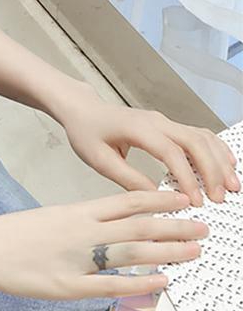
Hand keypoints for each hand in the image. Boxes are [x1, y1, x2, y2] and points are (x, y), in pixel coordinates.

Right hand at [0, 189, 207, 299]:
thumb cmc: (14, 233)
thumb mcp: (51, 217)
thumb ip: (82, 221)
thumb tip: (112, 223)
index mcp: (77, 212)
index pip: (127, 202)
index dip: (159, 201)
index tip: (183, 200)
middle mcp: (83, 232)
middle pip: (139, 227)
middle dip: (175, 227)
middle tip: (204, 228)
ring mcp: (78, 259)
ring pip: (132, 253)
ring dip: (167, 252)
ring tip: (195, 251)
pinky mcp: (70, 286)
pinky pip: (112, 285)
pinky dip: (141, 284)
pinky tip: (163, 283)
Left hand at [56, 86, 239, 206]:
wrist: (83, 110)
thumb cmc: (86, 132)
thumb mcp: (99, 160)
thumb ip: (127, 179)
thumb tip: (156, 199)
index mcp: (138, 128)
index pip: (170, 152)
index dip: (186, 177)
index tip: (195, 201)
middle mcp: (156, 121)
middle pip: (195, 142)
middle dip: (211, 170)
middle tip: (220, 198)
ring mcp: (164, 121)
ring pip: (201, 137)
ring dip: (219, 160)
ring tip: (232, 186)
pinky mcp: (167, 125)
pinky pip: (198, 134)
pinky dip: (215, 149)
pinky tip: (225, 165)